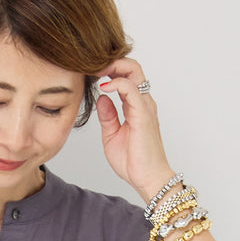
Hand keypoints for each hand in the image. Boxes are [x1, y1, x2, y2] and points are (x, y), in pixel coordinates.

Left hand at [95, 56, 173, 203]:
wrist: (147, 179)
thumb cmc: (133, 162)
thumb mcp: (112, 135)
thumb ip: (108, 116)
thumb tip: (102, 98)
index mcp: (136, 106)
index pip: (126, 76)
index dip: (110, 69)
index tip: (93, 71)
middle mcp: (142, 102)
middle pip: (132, 67)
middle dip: (112, 61)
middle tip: (93, 65)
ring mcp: (144, 106)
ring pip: (133, 71)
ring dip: (114, 66)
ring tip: (97, 70)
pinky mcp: (143, 113)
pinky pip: (131, 89)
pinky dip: (117, 82)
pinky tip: (104, 86)